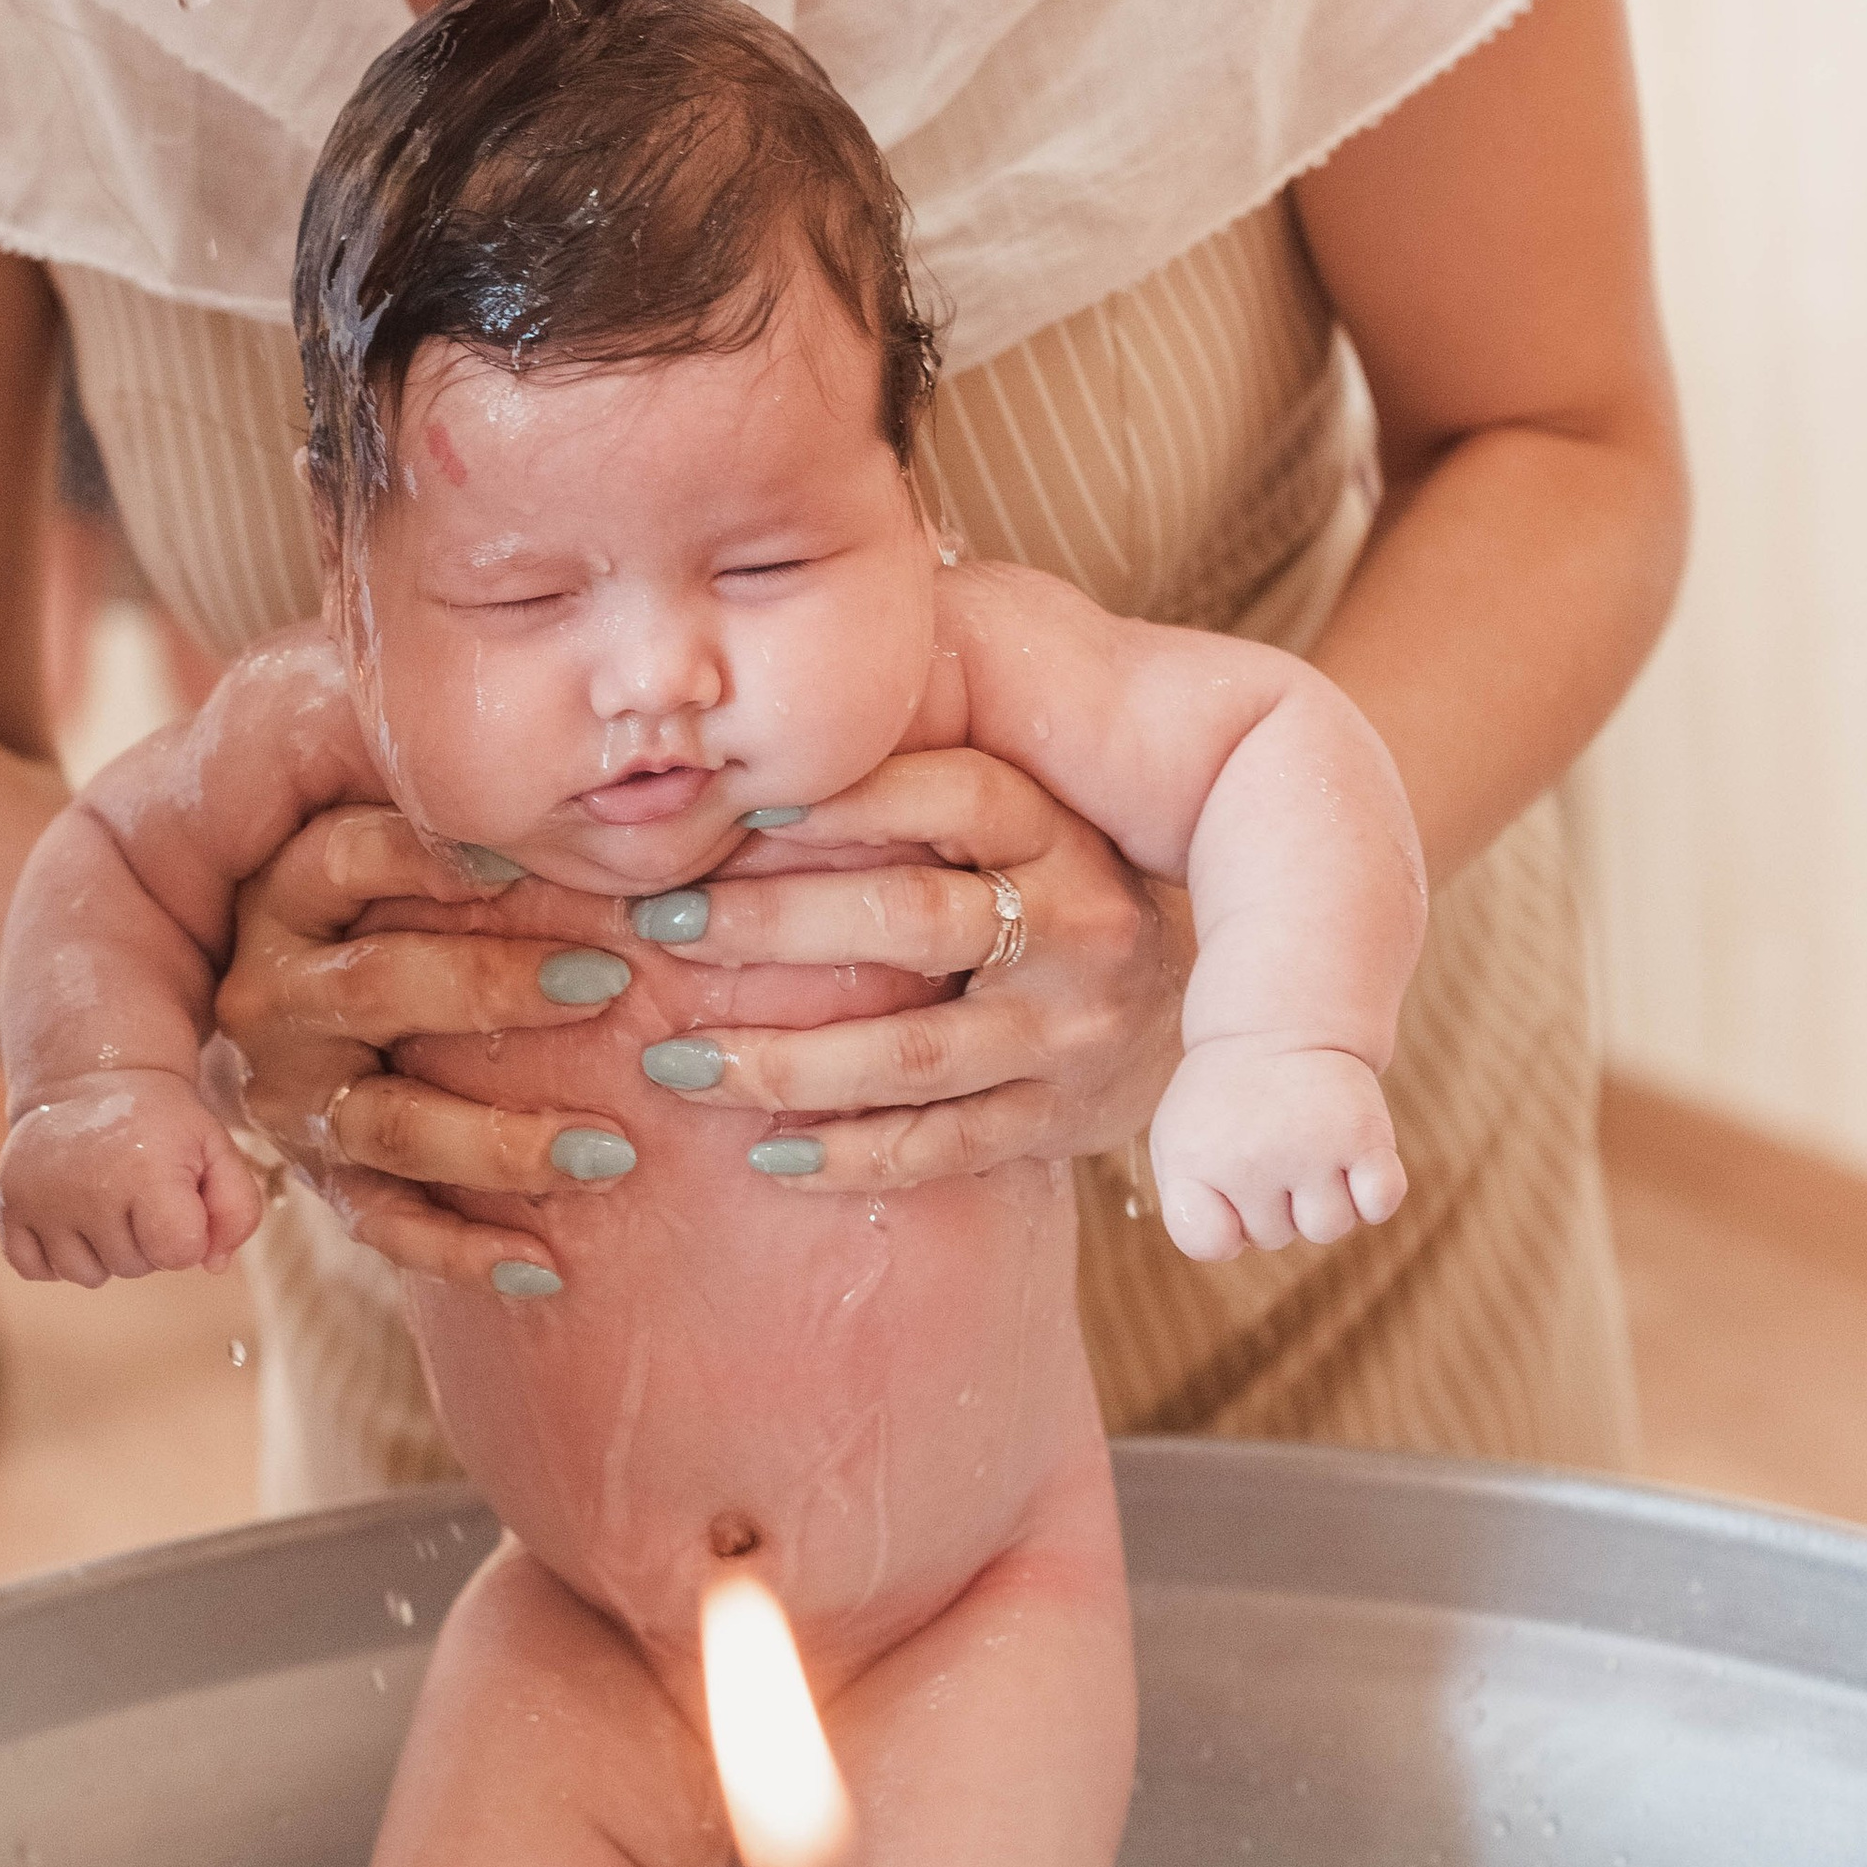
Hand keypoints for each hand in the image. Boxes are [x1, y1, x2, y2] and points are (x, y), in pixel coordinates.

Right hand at [0, 1072, 263, 1289]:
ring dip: (103, 1250)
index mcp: (146, 1170)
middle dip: (147, 1239)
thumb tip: (212, 1264)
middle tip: (140, 1189)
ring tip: (106, 1198)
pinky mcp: (8, 1205)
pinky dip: (55, 1254)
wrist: (90, 1078)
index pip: (178, 1253)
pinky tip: (70, 1214)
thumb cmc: (161, 1122)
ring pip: (86, 1275)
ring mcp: (41, 1199)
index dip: (188, 1234)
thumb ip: (237, 1208)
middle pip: (135, 1267)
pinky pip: (36, 1269)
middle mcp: (88, 1188)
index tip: (180, 1199)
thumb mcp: (216, 1148)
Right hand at [215, 806, 635, 1292]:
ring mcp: (293, 1094)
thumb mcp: (392, 838)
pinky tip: (545, 1267)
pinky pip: (384, 1223)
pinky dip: (462, 1251)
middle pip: (379, 988)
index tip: (527, 858)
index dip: (432, 856)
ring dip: (500, 1142)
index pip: (350, 858)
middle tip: (611, 980)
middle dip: (495, 986)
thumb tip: (608, 780)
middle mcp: (275, 994)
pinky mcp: (318, 1175)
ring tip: (610, 1152)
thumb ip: (466, 809)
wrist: (291, 1013)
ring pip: (390, 1123)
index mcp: (291, 892)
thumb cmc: (387, 901)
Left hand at [614, 751, 1192, 1191]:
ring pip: (915, 1054)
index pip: (957, 794)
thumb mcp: (1030, 808)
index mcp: (1062, 831)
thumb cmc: (1059, 881)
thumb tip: (784, 709)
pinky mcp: (1061, 1118)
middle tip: (663, 924)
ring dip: (785, 1064)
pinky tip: (766, 1157)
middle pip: (914, 921)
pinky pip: (944, 1146)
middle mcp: (1079, 927)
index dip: (851, 795)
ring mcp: (1072, 1032)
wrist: (1203, 1001)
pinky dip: (852, 1157)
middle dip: (774, 923)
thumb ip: (928, 765)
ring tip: (674, 1062)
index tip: (740, 802)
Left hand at [1147, 1037, 1407, 1259]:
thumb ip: (1188, 1208)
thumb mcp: (1181, 1142)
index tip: (1224, 1179)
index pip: (1209, 1242)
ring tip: (1308, 1144)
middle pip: (1275, 1236)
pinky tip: (1352, 1156)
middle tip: (1270, 1141)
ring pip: (1328, 1228)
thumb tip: (1232, 1245)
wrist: (1278, 1022)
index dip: (1225, 1224)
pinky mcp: (1363, 1135)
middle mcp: (1248, 1159)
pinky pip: (1380, 1203)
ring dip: (1325, 1197)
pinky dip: (1374, 1192)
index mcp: (1193, 1160)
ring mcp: (1309, 1148)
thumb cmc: (1227, 1099)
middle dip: (1275, 1201)